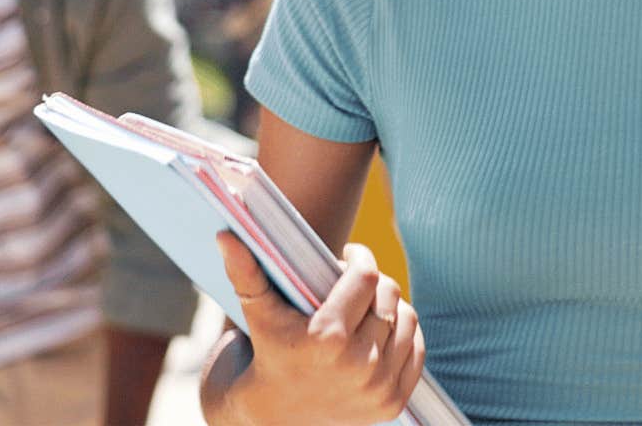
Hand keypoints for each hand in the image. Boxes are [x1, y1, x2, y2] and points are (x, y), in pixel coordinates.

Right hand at [212, 232, 423, 425]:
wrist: (271, 420)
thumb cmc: (265, 355)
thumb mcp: (257, 314)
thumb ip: (245, 272)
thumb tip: (226, 234)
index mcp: (327, 338)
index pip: (366, 276)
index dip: (359, 258)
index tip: (349, 256)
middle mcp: (359, 366)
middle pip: (389, 294)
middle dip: (372, 282)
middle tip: (352, 284)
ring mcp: (378, 388)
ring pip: (406, 317)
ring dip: (389, 306)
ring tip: (365, 307)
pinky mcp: (392, 403)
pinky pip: (415, 348)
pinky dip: (401, 335)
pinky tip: (378, 331)